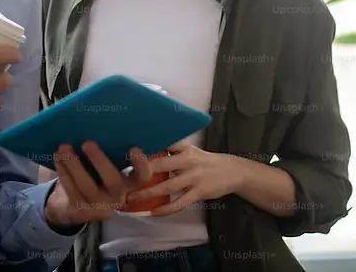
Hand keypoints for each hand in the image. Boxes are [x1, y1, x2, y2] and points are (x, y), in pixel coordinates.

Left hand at [44, 142, 152, 227]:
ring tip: (64, 147)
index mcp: (129, 182)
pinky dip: (64, 172)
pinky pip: (72, 191)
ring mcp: (100, 206)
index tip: (134, 147)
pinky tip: (58, 158)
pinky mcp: (82, 210)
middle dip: (99, 161)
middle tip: (86, 142)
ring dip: (74, 165)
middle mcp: (118, 196)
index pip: (142, 175)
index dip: (141, 164)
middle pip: (113, 180)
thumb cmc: (95, 174)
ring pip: (87, 186)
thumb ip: (109, 151)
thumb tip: (99, 122)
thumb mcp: (106, 166)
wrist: (75, 203)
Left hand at [123, 141, 241, 216]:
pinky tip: (153, 212)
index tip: (126, 152)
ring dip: (147, 193)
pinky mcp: (199, 192)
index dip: (146, 147)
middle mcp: (187, 160)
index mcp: (184, 147)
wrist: (232, 171)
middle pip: (160, 164)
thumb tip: (145, 154)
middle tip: (122, 179)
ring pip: (166, 186)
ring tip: (131, 198)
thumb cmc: (204, 161)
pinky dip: (165, 209)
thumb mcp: (189, 151)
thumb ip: (170, 152)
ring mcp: (194, 177)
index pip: (162, 143)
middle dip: (140, 172)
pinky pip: (179, 202)